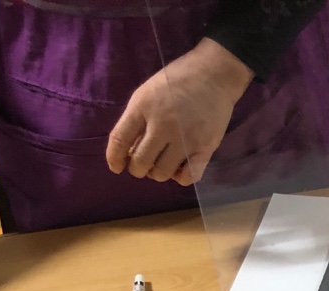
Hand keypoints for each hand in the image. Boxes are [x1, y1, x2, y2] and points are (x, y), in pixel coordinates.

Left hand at [106, 38, 253, 185]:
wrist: (214, 75)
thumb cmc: (177, 80)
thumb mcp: (148, 92)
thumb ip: (137, 119)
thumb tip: (130, 150)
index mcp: (143, 106)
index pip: (119, 139)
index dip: (114, 158)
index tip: (116, 167)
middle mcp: (162, 125)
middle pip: (141, 162)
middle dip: (137, 168)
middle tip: (143, 164)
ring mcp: (185, 138)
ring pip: (163, 173)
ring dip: (158, 173)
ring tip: (162, 164)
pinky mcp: (205, 147)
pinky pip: (189, 176)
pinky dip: (181, 177)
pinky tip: (180, 169)